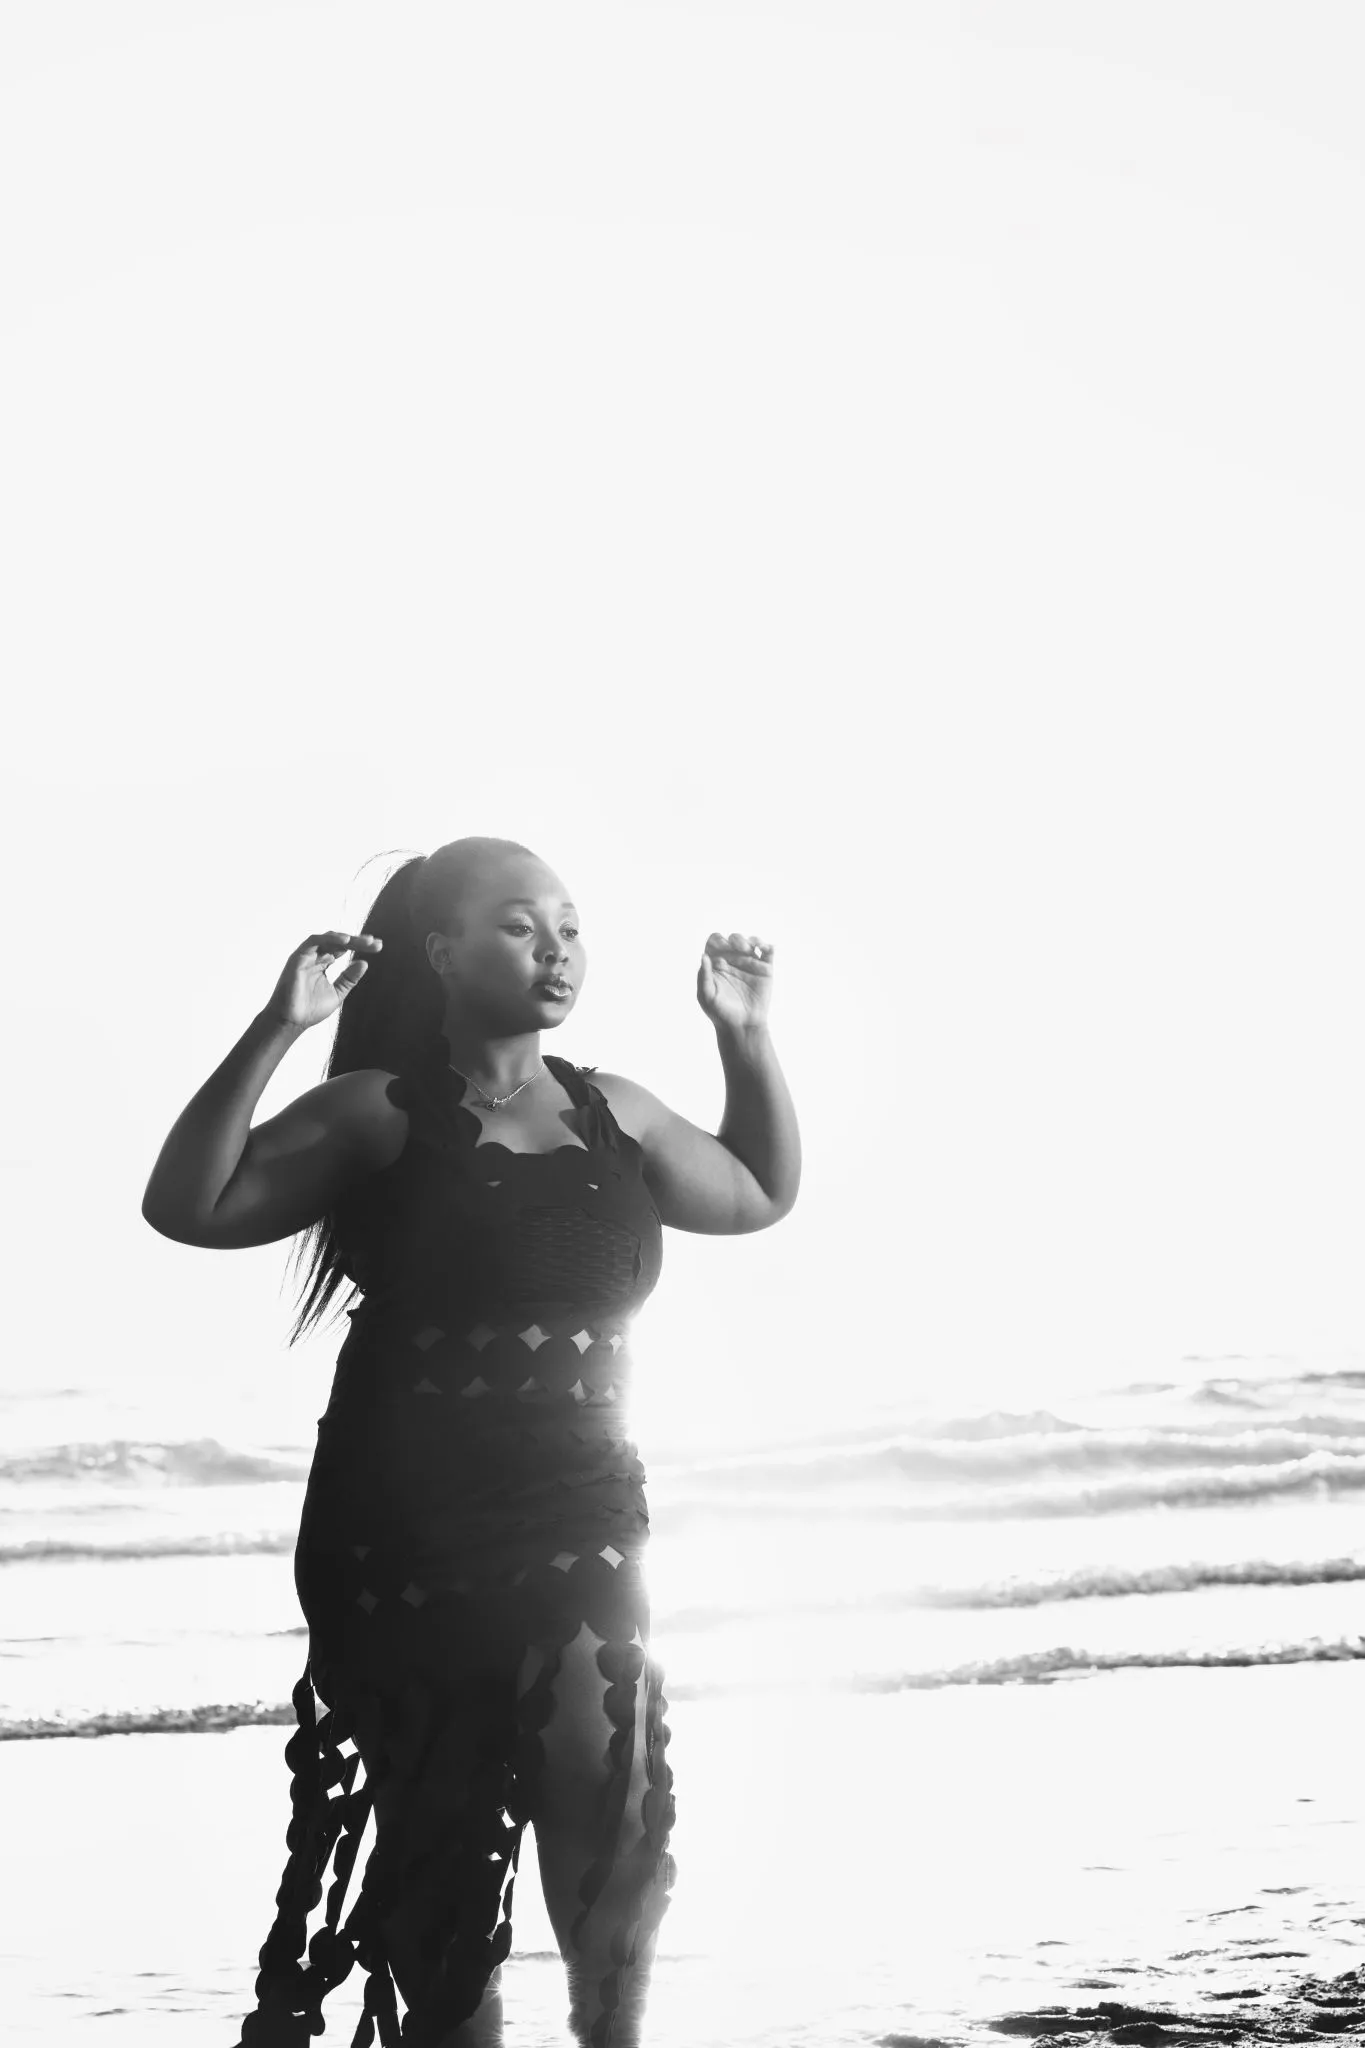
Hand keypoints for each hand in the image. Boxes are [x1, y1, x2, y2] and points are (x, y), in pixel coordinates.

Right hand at [263, 931, 382, 1030]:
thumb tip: (364, 963)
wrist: (292, 1021)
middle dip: (358, 941)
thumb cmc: (310, 1010)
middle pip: (338, 942)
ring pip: (328, 939)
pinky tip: (346, 941)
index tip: (378, 947)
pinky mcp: (298, 957)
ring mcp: (306, 956)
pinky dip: (329, 938)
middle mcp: (315, 958)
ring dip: (347, 938)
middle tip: (375, 943)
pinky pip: (314, 941)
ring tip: (365, 941)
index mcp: (323, 964)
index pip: (343, 949)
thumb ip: (349, 978)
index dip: (360, 946)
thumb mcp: (337, 993)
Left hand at [696, 930, 774, 1032]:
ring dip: (750, 940)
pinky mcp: (765, 970)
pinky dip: (767, 946)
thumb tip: (704, 955)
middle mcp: (733, 960)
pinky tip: (764, 948)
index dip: (717, 941)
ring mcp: (749, 964)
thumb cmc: (720, 1013)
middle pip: (733, 939)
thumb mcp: (706, 996)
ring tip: (749, 948)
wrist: (742, 1027)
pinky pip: (768, 952)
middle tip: (739, 949)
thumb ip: (704, 976)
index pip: (715, 942)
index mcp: (716, 963)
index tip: (720, 952)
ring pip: (751, 941)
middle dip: (736, 940)